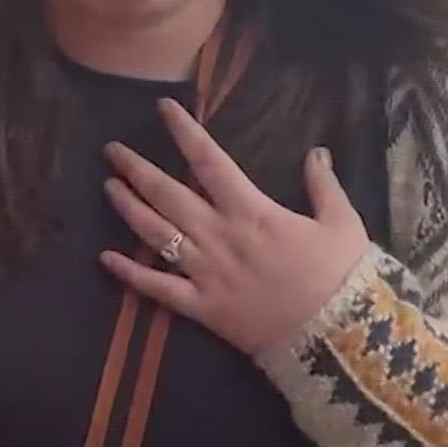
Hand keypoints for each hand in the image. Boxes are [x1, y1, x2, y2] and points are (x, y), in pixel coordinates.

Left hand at [100, 99, 369, 359]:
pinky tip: (105, 258)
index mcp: (250, 211)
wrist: (337, 337)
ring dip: (128, 209)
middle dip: (136, 169)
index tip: (163, 108)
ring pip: (155, 234)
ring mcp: (205, 272)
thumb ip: (324, 185)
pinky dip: (130, 274)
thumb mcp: (342, 223)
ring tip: (108, 187)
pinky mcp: (201, 307)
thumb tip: (316, 151)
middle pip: (167, 194)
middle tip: (112, 150)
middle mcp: (219, 236)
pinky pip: (158, 288)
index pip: (209, 161)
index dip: (184, 132)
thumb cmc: (341, 276)